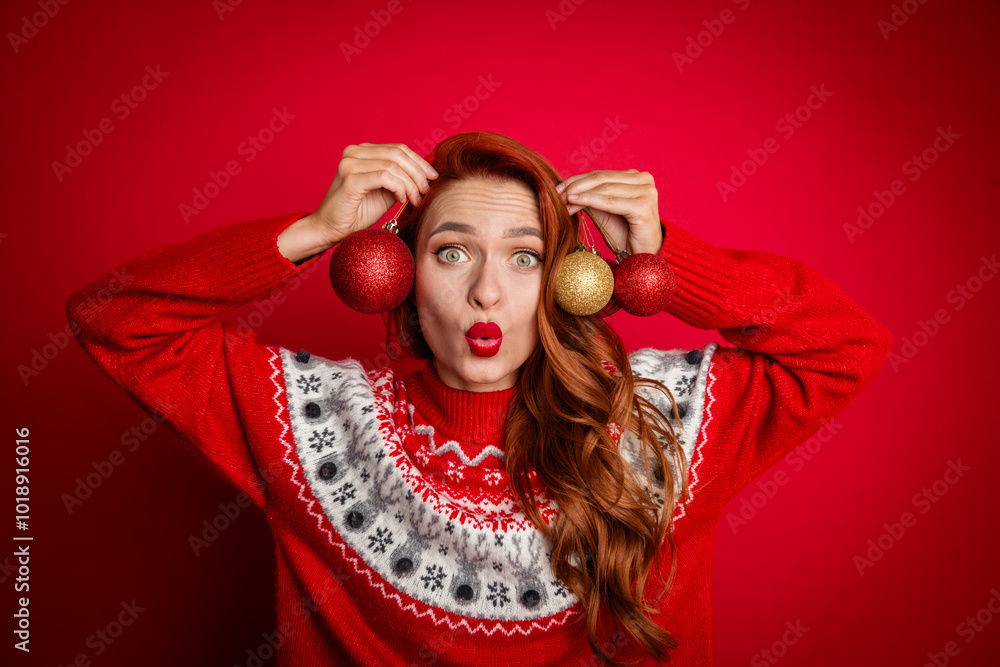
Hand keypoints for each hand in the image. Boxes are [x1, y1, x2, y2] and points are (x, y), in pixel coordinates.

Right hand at [307, 142, 438, 245]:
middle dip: (418, 172)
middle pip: (397, 154)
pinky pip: (384, 177)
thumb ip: (400, 180)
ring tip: (415, 199)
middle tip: (426, 191)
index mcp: (362, 151)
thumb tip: (426, 175)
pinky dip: (398, 187)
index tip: (432, 177)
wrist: (329, 229)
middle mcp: (354, 152)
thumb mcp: (384, 192)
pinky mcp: (350, 179)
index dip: (419, 162)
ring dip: (410, 183)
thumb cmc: (356, 212)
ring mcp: (350, 164)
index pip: (398, 149)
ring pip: (393, 165)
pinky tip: (401, 199)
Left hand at [556, 169, 661, 255]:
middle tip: (556, 194)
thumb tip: (564, 189)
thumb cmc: (624, 234)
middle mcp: (644, 180)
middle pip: (602, 178)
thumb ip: (590, 196)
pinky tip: (574, 202)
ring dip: (580, 193)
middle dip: (576, 185)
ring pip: (604, 188)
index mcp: (636, 177)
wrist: (642, 255)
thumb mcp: (604, 211)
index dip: (576, 180)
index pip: (601, 174)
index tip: (556, 188)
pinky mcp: (643, 206)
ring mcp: (646, 192)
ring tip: (562, 200)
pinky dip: (590, 200)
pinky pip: (610, 202)